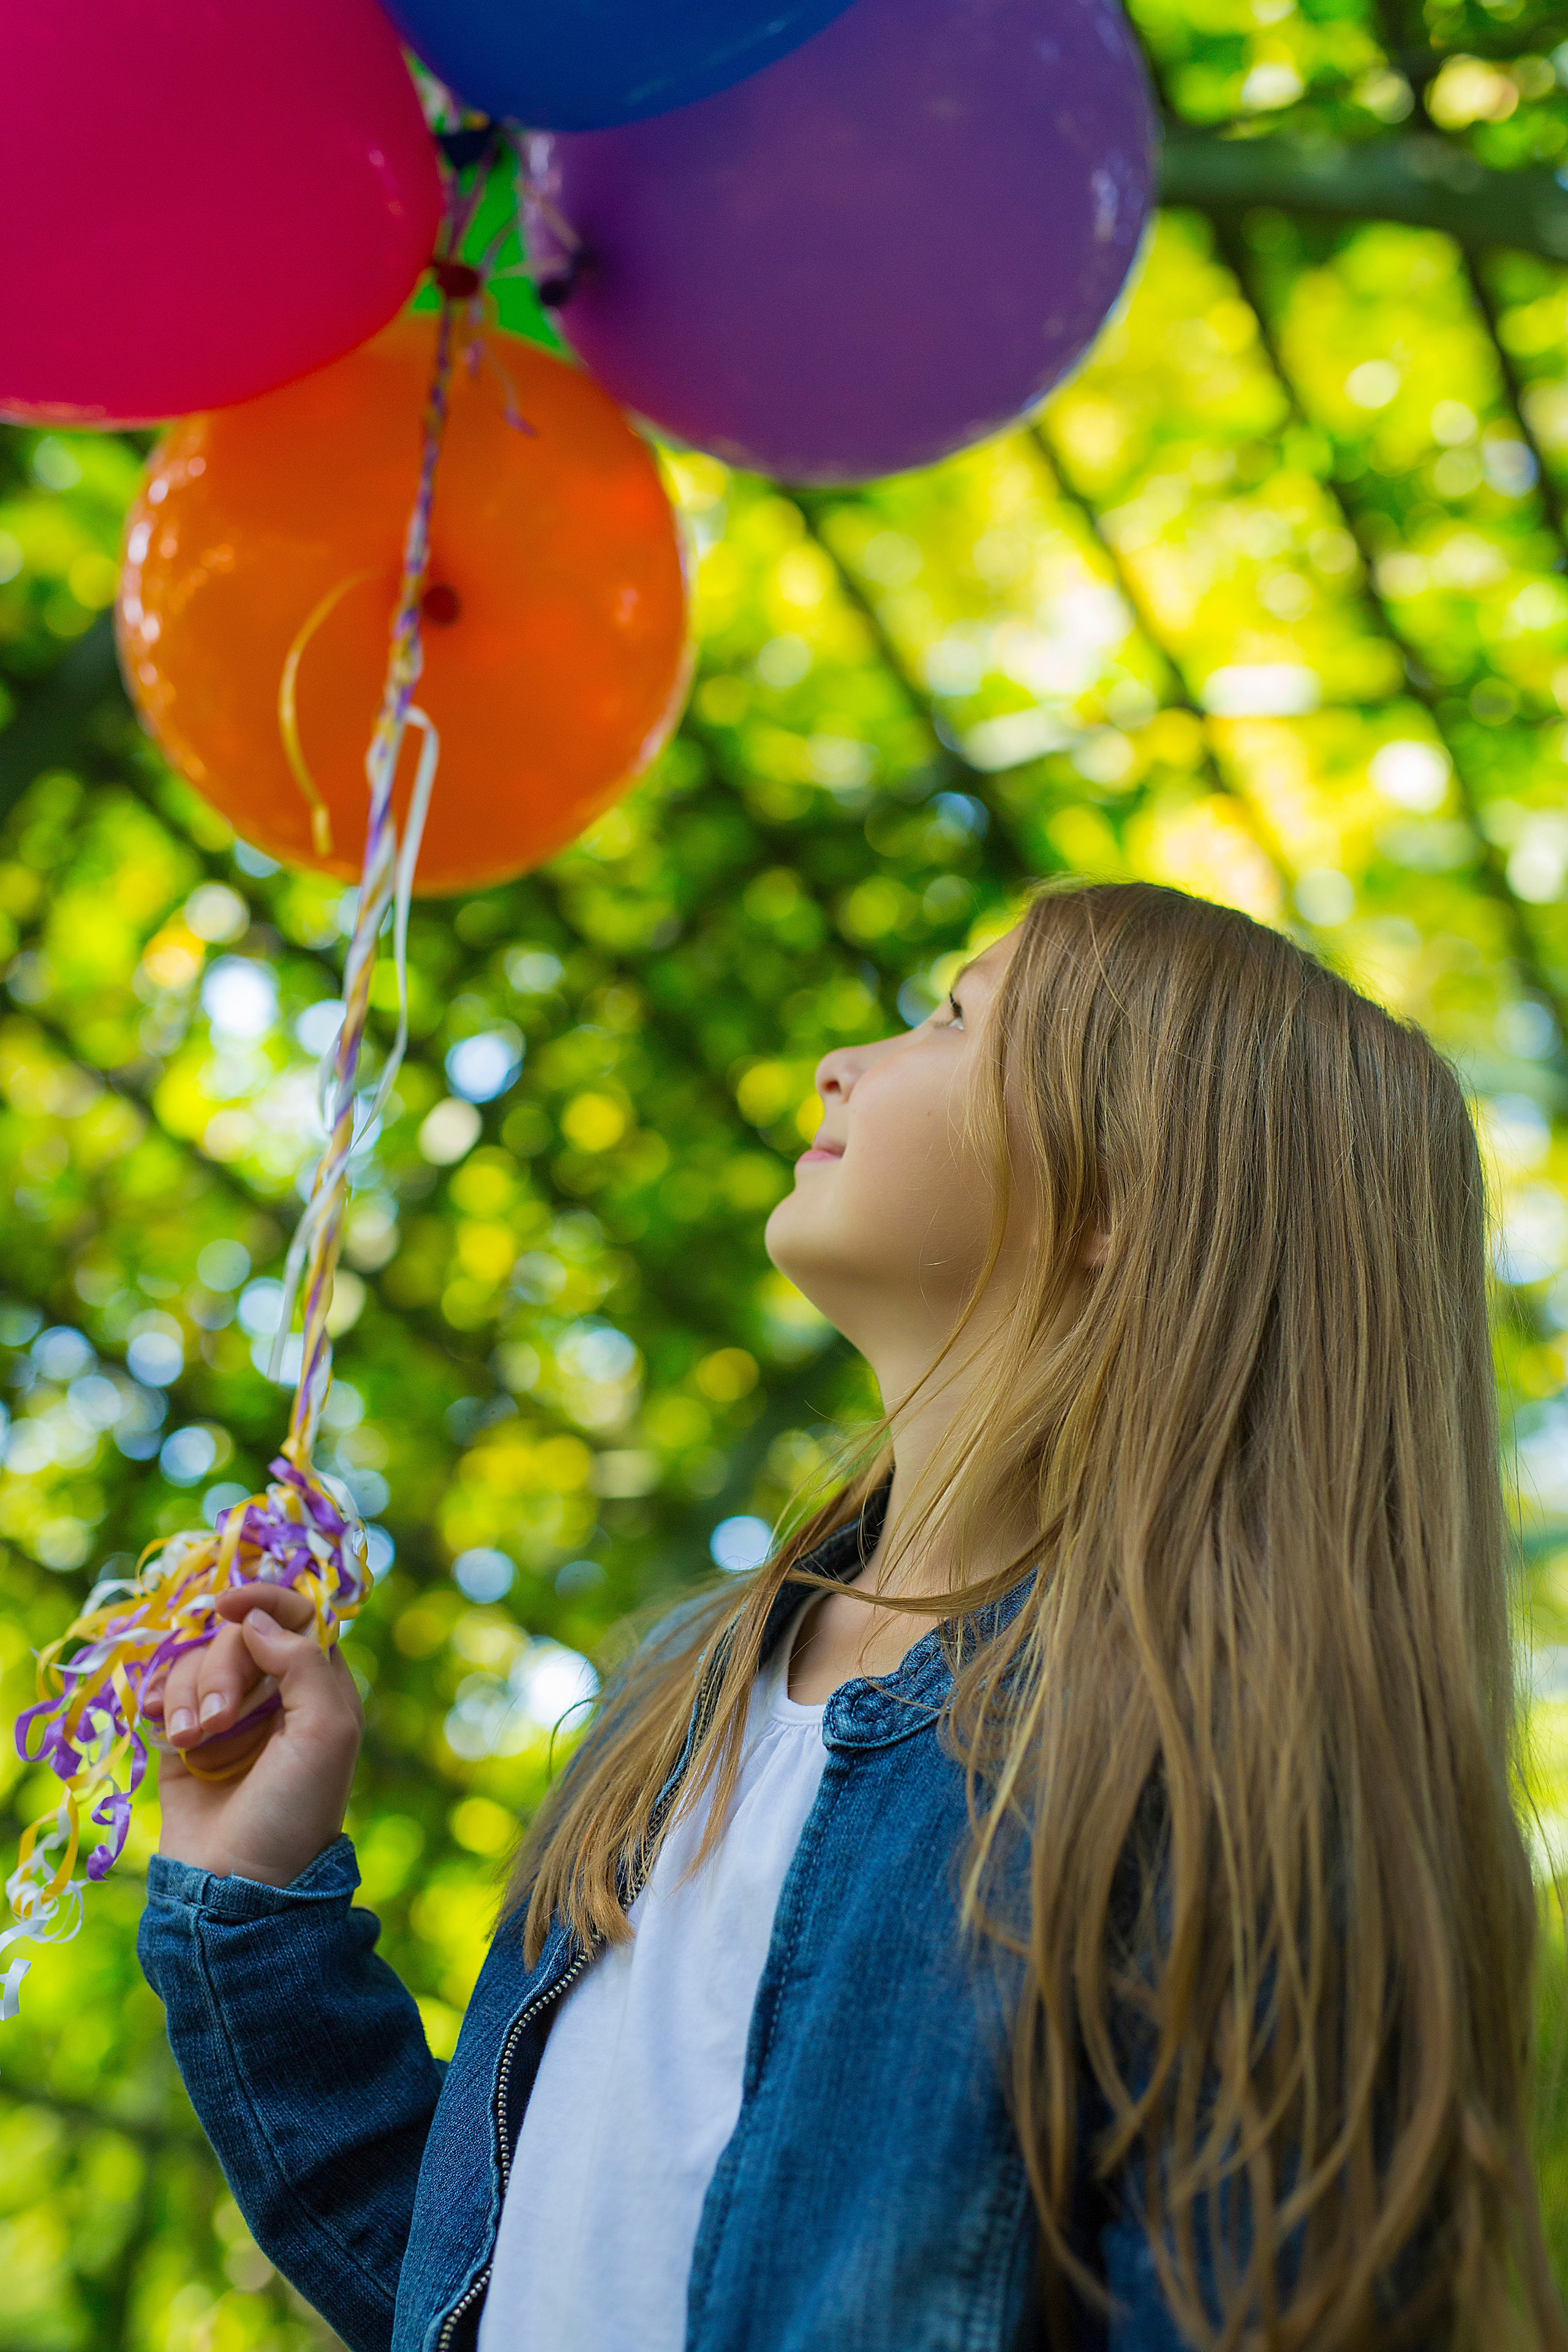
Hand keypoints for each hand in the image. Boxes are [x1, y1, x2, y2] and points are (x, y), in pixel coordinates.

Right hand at [151, 1583, 363, 1887]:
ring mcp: (227, 1715)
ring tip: (192, 1740)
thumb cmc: (293, 1811)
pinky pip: (164, 1689)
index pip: (295, 1615)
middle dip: (221, 1671)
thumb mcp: (325, 1734)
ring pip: (195, 1661)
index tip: (227, 1605)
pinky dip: (159, 1698)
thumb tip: (257, 1618)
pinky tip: (163, 1724)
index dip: (263, 1600)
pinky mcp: (184, 1737)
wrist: (235, 1884)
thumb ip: (303, 1664)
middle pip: (237, 1637)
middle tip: (218, 1722)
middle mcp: (274, 1694)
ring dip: (187, 1694)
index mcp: (318, 1687)